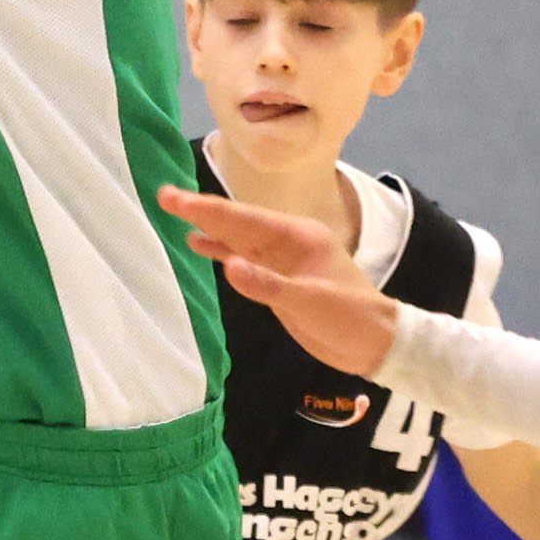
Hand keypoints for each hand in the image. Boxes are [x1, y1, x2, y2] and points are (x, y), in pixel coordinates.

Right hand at [158, 184, 393, 375]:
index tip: (176, 198)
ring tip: (175, 212)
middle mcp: (287, 242)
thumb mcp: (311, 302)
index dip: (209, 209)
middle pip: (238, 223)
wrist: (375, 343)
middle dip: (202, 210)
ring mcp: (282, 260)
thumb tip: (228, 265)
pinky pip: (244, 259)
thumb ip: (268, 284)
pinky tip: (200, 244)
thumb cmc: (350, 318)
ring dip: (209, 227)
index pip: (245, 219)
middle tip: (164, 196)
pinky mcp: (278, 280)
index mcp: (298, 237)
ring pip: (238, 238)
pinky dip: (221, 250)